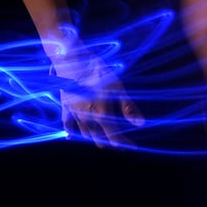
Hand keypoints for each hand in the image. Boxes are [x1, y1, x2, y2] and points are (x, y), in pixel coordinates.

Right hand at [44, 31, 145, 147]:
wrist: (72, 59)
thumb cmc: (97, 71)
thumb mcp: (117, 86)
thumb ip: (128, 107)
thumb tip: (140, 124)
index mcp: (101, 114)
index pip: (114, 138)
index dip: (124, 144)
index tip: (132, 147)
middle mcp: (87, 119)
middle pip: (99, 140)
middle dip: (110, 143)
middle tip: (119, 141)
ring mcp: (75, 114)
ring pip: (85, 135)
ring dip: (95, 138)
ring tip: (103, 137)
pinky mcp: (66, 108)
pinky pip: (67, 126)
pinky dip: (72, 133)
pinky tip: (73, 137)